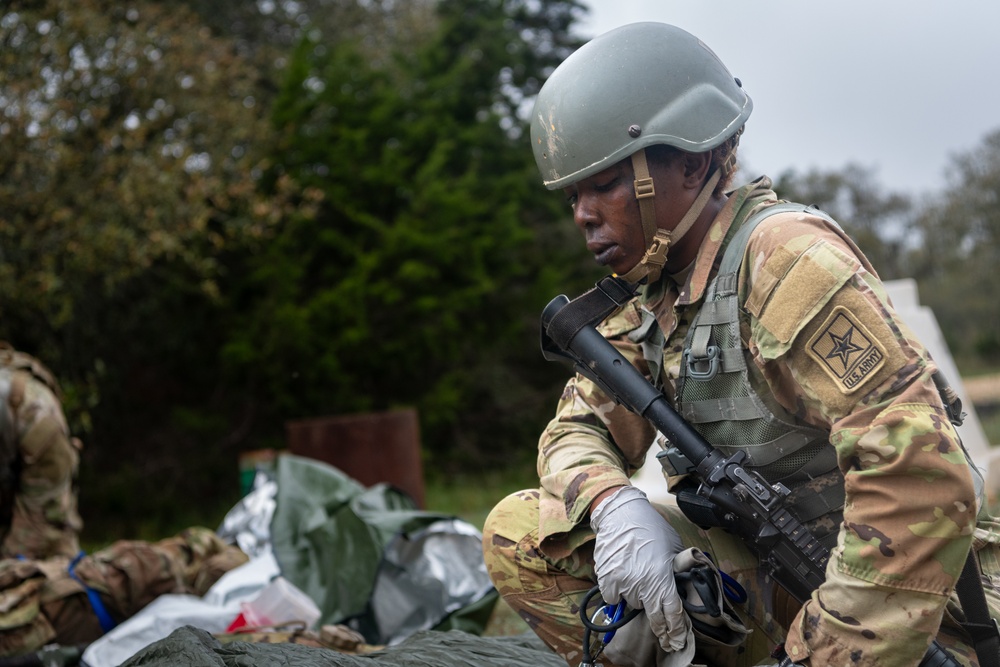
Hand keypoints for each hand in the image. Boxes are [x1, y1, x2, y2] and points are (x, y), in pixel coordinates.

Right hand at [590, 485, 690, 652]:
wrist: (620, 514)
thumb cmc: (650, 528)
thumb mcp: (673, 548)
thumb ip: (678, 570)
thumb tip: (683, 586)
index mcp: (661, 578)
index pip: (672, 613)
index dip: (676, 629)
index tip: (678, 638)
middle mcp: (642, 585)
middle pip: (653, 616)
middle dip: (660, 627)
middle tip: (665, 635)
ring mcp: (622, 584)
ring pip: (633, 603)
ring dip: (638, 596)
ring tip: (638, 576)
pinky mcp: (606, 580)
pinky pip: (613, 597)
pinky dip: (618, 591)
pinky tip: (623, 575)